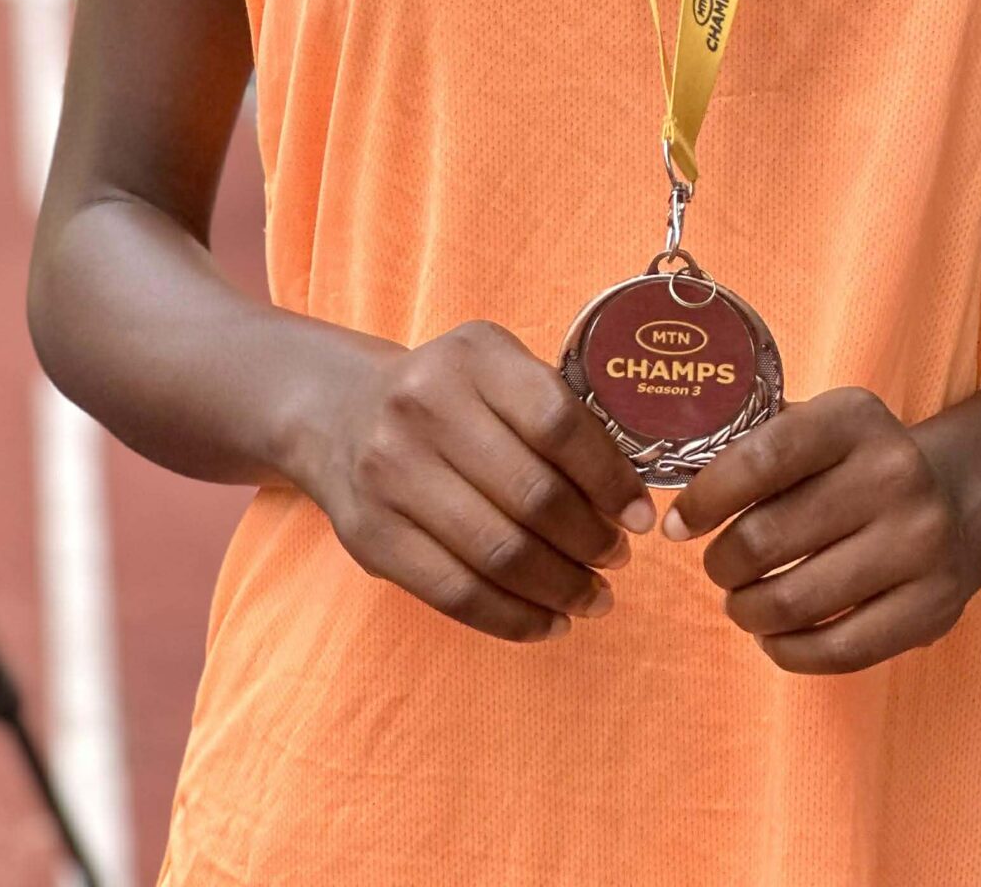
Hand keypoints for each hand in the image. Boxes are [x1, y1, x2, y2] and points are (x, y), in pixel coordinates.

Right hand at [298, 320, 656, 643]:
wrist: (339, 412)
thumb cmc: (447, 396)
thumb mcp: (494, 369)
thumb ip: (552, 412)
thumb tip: (626, 496)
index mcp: (473, 357)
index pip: (558, 423)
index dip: (609, 478)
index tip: (640, 518)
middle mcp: (425, 407)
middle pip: (532, 495)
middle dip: (590, 541)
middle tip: (617, 561)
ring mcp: (390, 473)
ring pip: (498, 552)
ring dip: (561, 587)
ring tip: (593, 598)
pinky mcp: (370, 535)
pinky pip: (455, 593)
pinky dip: (513, 619)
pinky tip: (548, 623)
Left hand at [661, 387, 980, 674]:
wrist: (964, 500)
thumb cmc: (860, 464)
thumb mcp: (822, 427)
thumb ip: (759, 442)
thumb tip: (677, 483)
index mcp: (854, 419)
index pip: (761, 459)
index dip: (705, 498)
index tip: (675, 526)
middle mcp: (894, 476)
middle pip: (766, 538)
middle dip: (721, 563)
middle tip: (718, 567)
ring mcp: (919, 545)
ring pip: (793, 601)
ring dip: (747, 610)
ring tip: (742, 602)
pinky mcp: (931, 609)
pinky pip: (836, 649)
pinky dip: (787, 651)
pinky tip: (775, 635)